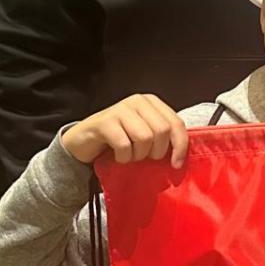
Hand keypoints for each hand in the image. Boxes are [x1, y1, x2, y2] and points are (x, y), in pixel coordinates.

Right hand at [61, 94, 188, 168]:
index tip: (175, 164)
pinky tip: (117, 156)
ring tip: (129, 155)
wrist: (83, 142)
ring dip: (138, 155)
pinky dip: (123, 158)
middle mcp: (138, 101)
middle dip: (156, 152)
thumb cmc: (118, 140)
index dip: (180, 146)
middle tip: (143, 157)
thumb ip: (162, 138)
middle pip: (162, 131)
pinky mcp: (105, 121)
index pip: (176, 123)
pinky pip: (124, 145)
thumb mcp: (144, 136)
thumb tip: (181, 157)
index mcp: (152, 102)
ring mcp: (120, 109)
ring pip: (145, 138)